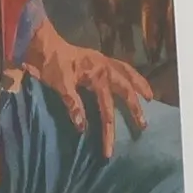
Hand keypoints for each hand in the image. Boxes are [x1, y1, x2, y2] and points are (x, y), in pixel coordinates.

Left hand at [21, 17, 152, 157]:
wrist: (43, 43)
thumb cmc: (51, 63)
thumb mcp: (60, 84)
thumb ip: (73, 104)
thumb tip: (83, 127)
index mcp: (97, 75)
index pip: (107, 108)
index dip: (108, 131)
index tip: (109, 150)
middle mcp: (105, 67)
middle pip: (125, 90)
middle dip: (135, 108)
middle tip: (143, 125)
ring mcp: (103, 61)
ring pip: (128, 73)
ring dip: (140, 84)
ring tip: (150, 97)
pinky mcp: (98, 59)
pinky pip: (120, 66)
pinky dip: (130, 73)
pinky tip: (133, 79)